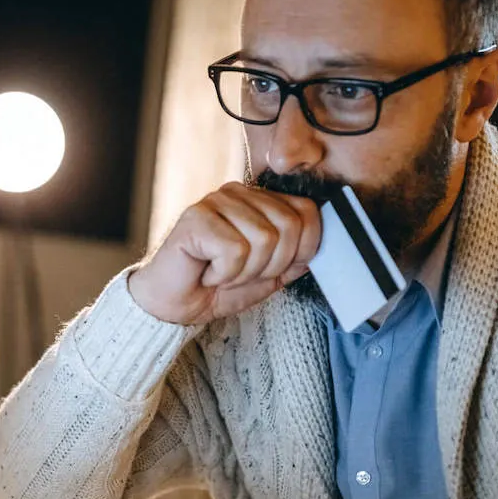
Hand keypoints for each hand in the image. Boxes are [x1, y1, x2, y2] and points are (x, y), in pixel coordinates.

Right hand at [128, 184, 320, 324]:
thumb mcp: (268, 276)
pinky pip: (235, 250)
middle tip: (242, 274)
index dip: (302, 249)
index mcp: (259, 200)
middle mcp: (239, 193)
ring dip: (245, 272)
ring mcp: (216, 201)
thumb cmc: (216, 287)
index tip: (273, 269)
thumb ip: (296, 260)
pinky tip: (206, 272)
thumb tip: (325, 249)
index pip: (307, 212)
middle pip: (289, 226)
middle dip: (272, 265)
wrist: (173, 305)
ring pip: (264, 240)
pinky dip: (224, 273)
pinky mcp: (196, 218)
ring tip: (222, 273)